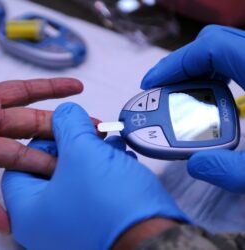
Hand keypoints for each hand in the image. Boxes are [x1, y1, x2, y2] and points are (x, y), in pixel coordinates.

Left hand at [2, 103, 187, 248]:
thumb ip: (69, 124)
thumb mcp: (84, 151)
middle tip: (91, 135)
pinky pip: (86, 193)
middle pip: (48, 171)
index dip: (43, 141)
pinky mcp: (89, 228)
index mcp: (28, 210)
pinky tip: (118, 159)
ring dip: (91, 156)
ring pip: (72, 180)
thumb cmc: (112, 206)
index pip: (19, 164)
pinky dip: (100, 173)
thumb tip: (65, 113)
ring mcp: (66, 228)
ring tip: (110, 143)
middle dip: (75, 147)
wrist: (152, 241)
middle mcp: (42, 224)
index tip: (67, 131)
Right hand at [141, 25, 244, 192]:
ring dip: (199, 72)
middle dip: (183, 66)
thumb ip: (233, 172)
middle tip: (163, 90)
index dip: (176, 62)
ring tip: (182, 97)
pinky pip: (240, 66)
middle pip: (217, 45)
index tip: (153, 83)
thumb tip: (197, 165)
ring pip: (228, 53)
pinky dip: (218, 78)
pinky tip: (215, 102)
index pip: (212, 48)